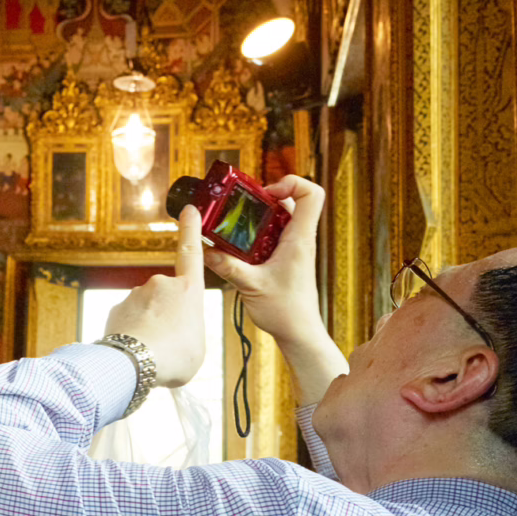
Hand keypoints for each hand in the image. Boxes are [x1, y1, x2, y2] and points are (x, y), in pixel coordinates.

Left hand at [105, 205, 208, 386]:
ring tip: (153, 351)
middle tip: (171, 344)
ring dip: (150, 327)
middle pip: (168, 299)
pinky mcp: (117, 307)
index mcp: (188, 290)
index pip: (191, 252)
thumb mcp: (198, 345)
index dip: (191, 230)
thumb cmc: (174, 357)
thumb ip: (189, 329)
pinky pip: (129, 320)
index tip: (189, 209)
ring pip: (146, 310)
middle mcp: (161, 284)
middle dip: (168, 317)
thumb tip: (173, 328)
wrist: (135, 363)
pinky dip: (133, 333)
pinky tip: (135, 350)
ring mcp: (136, 294)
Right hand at [200, 174, 326, 350]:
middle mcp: (300, 239)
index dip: (292, 183)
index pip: (312, 194)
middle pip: (291, 200)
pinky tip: (238, 246)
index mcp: (299, 239)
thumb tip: (204, 250)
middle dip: (266, 197)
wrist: (299, 332)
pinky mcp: (285, 259)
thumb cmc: (286, 311)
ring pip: (281, 217)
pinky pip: (273, 235)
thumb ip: (227, 266)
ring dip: (259, 216)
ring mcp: (293, 248)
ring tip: (236, 224)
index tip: (266, 192)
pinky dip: (256, 233)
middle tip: (242, 205)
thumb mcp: (251, 286)